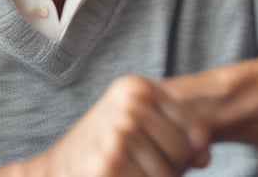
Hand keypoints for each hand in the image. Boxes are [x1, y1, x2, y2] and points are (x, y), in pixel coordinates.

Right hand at [22, 75, 210, 176]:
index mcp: (137, 88)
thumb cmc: (102, 152)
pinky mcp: (109, 163)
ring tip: (126, 172)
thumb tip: (204, 155)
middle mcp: (129, 105)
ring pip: (170, 175)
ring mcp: (119, 133)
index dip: (183, 154)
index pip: (195, 131)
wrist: (53, 172)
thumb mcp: (138, 129)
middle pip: (184, 154)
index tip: (153, 153)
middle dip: (169, 171)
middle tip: (136, 167)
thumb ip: (178, 137)